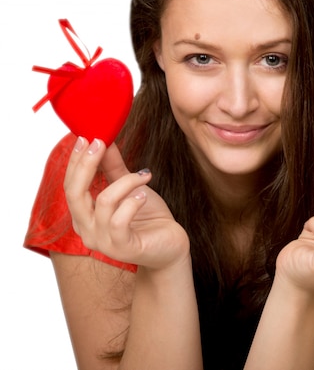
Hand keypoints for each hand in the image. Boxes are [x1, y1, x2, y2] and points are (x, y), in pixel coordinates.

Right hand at [64, 137, 189, 269]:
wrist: (170, 245)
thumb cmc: (148, 217)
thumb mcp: (130, 187)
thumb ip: (113, 168)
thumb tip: (102, 141)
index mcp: (84, 216)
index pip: (70, 185)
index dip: (76, 161)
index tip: (86, 137)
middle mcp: (87, 230)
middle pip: (74, 193)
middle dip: (86, 164)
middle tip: (101, 142)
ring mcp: (103, 242)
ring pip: (103, 202)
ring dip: (126, 182)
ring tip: (144, 176)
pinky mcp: (123, 248)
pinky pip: (119, 221)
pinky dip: (132, 203)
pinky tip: (143, 196)